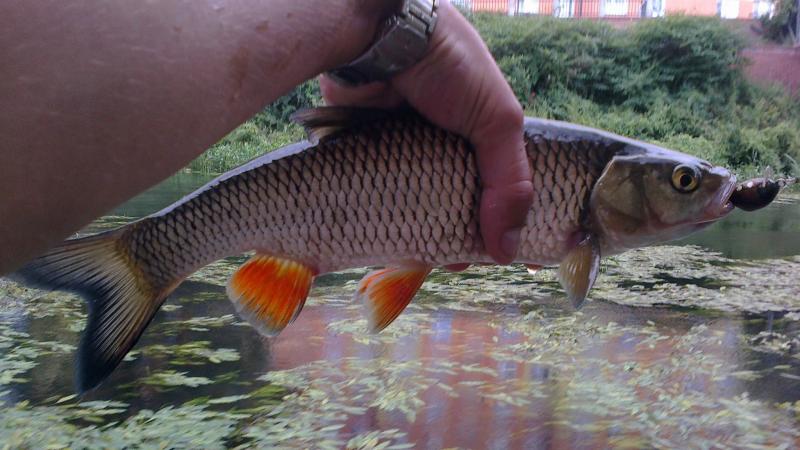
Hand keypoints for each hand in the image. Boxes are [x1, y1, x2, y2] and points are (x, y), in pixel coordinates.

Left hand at [320, 1, 533, 264]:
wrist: (380, 36)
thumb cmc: (449, 67)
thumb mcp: (497, 119)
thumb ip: (510, 183)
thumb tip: (509, 250)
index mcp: (484, 136)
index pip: (505, 189)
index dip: (511, 222)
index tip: (514, 255)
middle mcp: (449, 148)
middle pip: (463, 204)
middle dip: (468, 235)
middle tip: (465, 261)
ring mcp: (411, 153)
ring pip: (423, 207)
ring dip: (430, 235)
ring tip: (434, 259)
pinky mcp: (375, 157)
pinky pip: (388, 198)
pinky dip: (394, 219)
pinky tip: (398, 243)